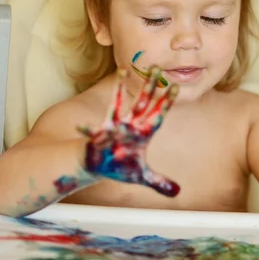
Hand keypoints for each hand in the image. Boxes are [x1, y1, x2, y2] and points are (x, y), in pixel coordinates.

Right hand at [77, 67, 180, 196]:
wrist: (97, 166)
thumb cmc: (119, 166)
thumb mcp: (141, 176)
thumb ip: (159, 182)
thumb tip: (177, 192)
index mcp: (142, 134)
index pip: (158, 116)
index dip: (167, 102)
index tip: (176, 86)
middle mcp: (129, 127)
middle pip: (142, 103)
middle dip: (150, 86)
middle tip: (157, 67)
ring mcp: (113, 128)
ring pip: (118, 103)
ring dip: (120, 87)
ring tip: (122, 70)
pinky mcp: (97, 136)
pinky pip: (92, 133)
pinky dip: (87, 132)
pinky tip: (81, 127)